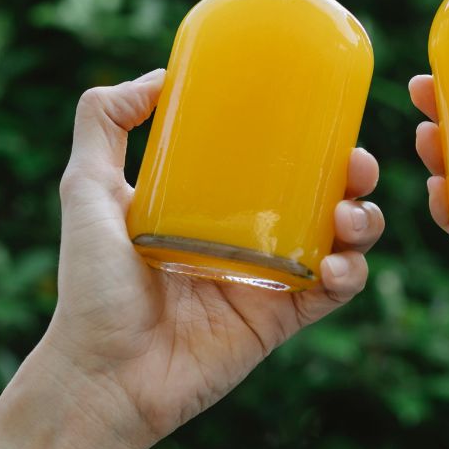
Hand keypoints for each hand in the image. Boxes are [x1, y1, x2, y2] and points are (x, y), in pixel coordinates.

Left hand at [0, 69, 383, 448]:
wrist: (102, 372)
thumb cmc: (89, 284)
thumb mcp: (86, 187)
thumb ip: (103, 122)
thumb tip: (159, 76)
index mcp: (214, 200)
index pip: (275, 156)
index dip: (309, 135)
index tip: (327, 111)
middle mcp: (249, 234)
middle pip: (322, 192)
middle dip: (354, 174)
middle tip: (355, 164)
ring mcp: (269, 277)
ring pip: (341, 239)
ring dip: (363, 220)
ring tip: (349, 217)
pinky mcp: (281, 319)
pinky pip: (334, 293)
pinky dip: (351, 275)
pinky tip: (338, 263)